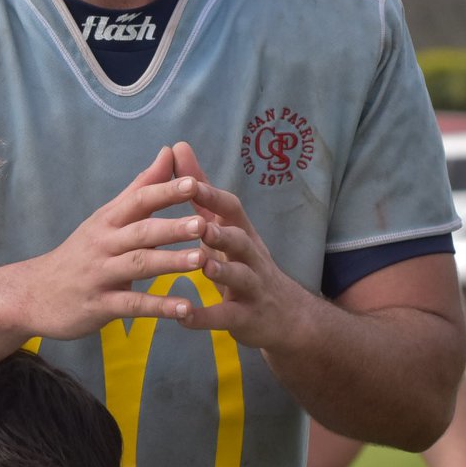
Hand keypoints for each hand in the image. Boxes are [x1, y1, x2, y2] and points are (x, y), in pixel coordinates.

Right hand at [20, 146, 214, 340]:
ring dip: (170, 263)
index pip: (138, 200)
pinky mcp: (100, 306)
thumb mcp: (106, 218)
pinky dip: (158, 307)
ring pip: (138, 266)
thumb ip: (140, 188)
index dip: (165, 191)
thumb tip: (168, 152)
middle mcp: (104, 244)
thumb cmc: (81, 252)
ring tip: (201, 260)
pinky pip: (132, 305)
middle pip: (140, 232)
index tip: (194, 182)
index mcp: (108, 220)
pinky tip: (185, 309)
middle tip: (203, 224)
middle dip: (172, 228)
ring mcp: (100, 275)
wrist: (34, 294)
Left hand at [169, 142, 309, 349]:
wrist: (288, 317)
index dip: (211, 195)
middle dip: (222, 232)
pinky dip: (206, 317)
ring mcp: (252, 287)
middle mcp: (251, 256)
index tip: (186, 181)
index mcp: (242, 233)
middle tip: (201, 226)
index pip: (230, 208)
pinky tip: (183, 317)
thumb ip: (200, 193)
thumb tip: (177, 148)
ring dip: (223, 270)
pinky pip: (227, 317)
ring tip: (204, 266)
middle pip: (241, 240)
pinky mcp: (248, 318)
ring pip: (241, 276)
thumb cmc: (247, 265)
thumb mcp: (227, 228)